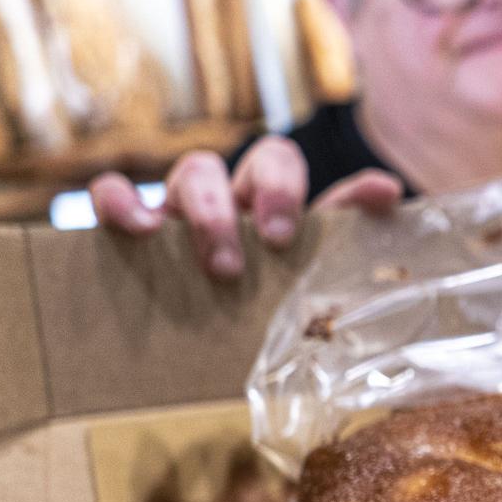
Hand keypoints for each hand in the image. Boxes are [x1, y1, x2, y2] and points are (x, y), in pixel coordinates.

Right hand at [88, 134, 403, 279]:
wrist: (204, 341)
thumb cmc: (259, 297)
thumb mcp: (303, 271)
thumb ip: (344, 231)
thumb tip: (389, 191)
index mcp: (271, 202)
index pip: (281, 162)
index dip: (287, 184)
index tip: (287, 233)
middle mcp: (230, 195)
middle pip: (246, 161)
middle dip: (258, 198)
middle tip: (262, 251)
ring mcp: (179, 207)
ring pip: (192, 171)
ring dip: (207, 211)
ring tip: (219, 265)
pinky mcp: (128, 224)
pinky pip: (112, 192)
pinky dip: (121, 201)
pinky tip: (137, 229)